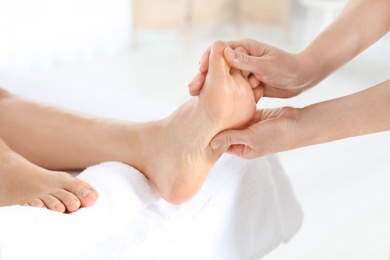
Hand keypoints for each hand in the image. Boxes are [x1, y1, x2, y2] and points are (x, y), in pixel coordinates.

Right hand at [189, 39, 313, 97]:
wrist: (303, 78)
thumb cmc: (288, 67)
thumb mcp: (267, 65)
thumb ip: (246, 61)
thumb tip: (225, 54)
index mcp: (245, 48)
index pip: (219, 51)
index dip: (207, 60)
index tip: (199, 71)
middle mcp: (241, 59)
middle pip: (216, 66)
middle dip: (203, 77)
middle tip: (192, 89)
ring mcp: (243, 72)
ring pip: (221, 79)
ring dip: (210, 88)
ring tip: (197, 98)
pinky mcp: (246, 84)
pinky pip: (231, 89)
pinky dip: (222, 95)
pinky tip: (212, 105)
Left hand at [209, 107, 300, 157]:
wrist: (299, 124)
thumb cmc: (277, 136)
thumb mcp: (252, 138)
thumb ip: (232, 138)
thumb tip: (211, 143)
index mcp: (243, 150)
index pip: (222, 144)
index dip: (213, 134)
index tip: (201, 123)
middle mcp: (246, 139)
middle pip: (228, 129)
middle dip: (219, 120)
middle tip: (204, 108)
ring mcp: (251, 126)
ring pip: (235, 117)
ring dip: (228, 109)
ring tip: (214, 99)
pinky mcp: (257, 115)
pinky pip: (244, 108)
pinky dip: (238, 103)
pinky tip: (228, 93)